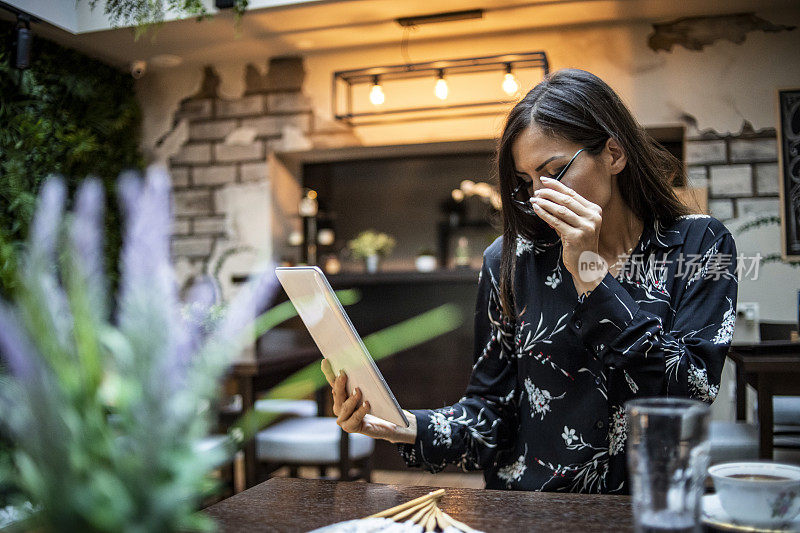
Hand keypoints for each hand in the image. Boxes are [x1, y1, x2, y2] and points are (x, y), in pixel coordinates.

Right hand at [321, 359, 416, 444]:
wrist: (384, 424)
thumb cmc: (375, 405)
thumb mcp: (367, 390)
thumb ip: (359, 381)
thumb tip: (356, 366)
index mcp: (340, 396)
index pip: (333, 382)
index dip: (329, 372)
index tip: (326, 361)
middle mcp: (338, 407)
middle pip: (338, 394)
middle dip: (339, 384)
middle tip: (342, 374)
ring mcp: (343, 419)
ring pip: (345, 407)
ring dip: (351, 398)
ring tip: (358, 390)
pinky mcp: (351, 428)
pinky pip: (355, 418)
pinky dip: (361, 411)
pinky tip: (367, 404)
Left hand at [531, 176, 606, 295]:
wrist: (586, 264)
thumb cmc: (579, 242)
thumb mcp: (578, 223)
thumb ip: (568, 210)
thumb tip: (549, 195)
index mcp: (595, 210)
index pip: (572, 194)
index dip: (557, 185)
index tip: (544, 180)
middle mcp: (593, 217)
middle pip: (566, 200)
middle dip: (549, 193)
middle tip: (537, 192)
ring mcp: (586, 227)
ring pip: (560, 210)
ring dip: (545, 203)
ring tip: (534, 200)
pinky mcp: (576, 237)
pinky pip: (556, 222)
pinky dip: (545, 214)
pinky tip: (537, 209)